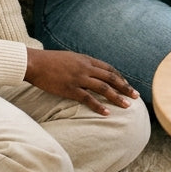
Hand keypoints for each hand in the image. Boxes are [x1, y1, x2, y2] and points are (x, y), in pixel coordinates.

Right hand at [24, 48, 138, 115]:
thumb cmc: (50, 61)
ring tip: (127, 106)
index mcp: (86, 60)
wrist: (35, 63)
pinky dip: (99, 106)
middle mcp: (86, 68)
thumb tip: (90, 71)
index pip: (109, 68)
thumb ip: (82, 63)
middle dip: (125, 87)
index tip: (127, 85)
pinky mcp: (70, 89)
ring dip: (117, 97)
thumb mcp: (70, 58)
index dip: (120, 77)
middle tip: (136, 96)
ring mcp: (79, 78)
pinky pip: (88, 99)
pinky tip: (107, 113)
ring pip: (104, 88)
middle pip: (111, 78)